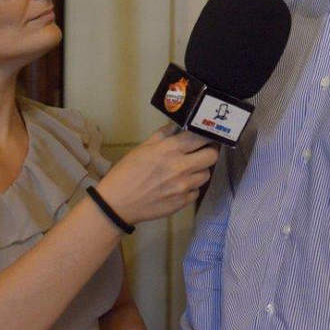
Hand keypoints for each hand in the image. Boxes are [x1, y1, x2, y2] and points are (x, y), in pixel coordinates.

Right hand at [97, 124, 218, 223]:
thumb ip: (163, 134)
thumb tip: (177, 125)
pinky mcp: (183, 202)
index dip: (206, 135)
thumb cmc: (127, 172)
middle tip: (202, 152)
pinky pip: (196, 191)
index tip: (205, 136)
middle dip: (209, 151)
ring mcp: (184, 186)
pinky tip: (180, 185)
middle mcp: (182, 166)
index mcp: (171, 149)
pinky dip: (191, 188)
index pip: (201, 137)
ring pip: (206, 174)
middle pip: (212, 156)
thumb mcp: (143, 147)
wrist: (117, 203)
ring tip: (189, 170)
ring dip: (200, 170)